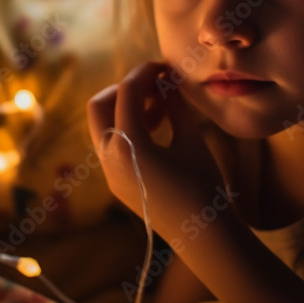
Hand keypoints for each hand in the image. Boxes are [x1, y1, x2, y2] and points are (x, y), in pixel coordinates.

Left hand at [87, 62, 230, 240]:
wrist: (203, 236)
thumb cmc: (203, 186)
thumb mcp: (191, 139)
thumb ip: (175, 104)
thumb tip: (167, 79)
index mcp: (128, 145)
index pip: (127, 92)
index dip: (145, 72)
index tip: (164, 66)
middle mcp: (110, 158)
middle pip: (100, 105)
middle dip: (124, 89)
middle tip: (155, 88)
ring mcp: (109, 172)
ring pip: (102, 125)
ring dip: (125, 108)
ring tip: (161, 110)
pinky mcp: (116, 181)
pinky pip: (111, 143)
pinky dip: (127, 128)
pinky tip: (157, 128)